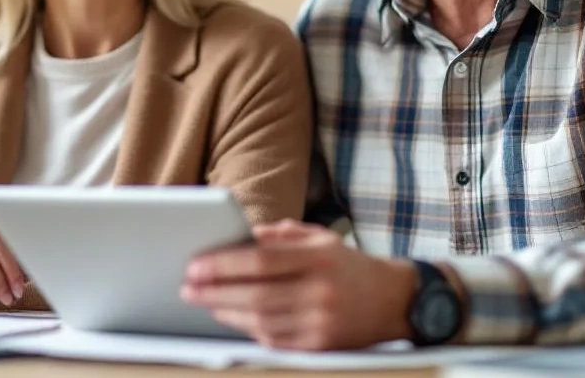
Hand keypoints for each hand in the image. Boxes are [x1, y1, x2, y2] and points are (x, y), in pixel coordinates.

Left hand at [180, 219, 418, 349]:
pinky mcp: (320, 346)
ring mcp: (321, 321)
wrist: (396, 300)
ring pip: (261, 321)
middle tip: (188, 287)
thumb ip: (278, 237)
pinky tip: (231, 318)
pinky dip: (248, 329)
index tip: (195, 264)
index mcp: (318, 257)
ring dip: (226, 312)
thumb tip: (236, 238)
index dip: (223, 264)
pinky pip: (274, 340)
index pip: (261, 260)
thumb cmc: (349, 266)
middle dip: (215, 292)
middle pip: (255, 294)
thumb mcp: (319, 239)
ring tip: (204, 301)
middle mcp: (320, 290)